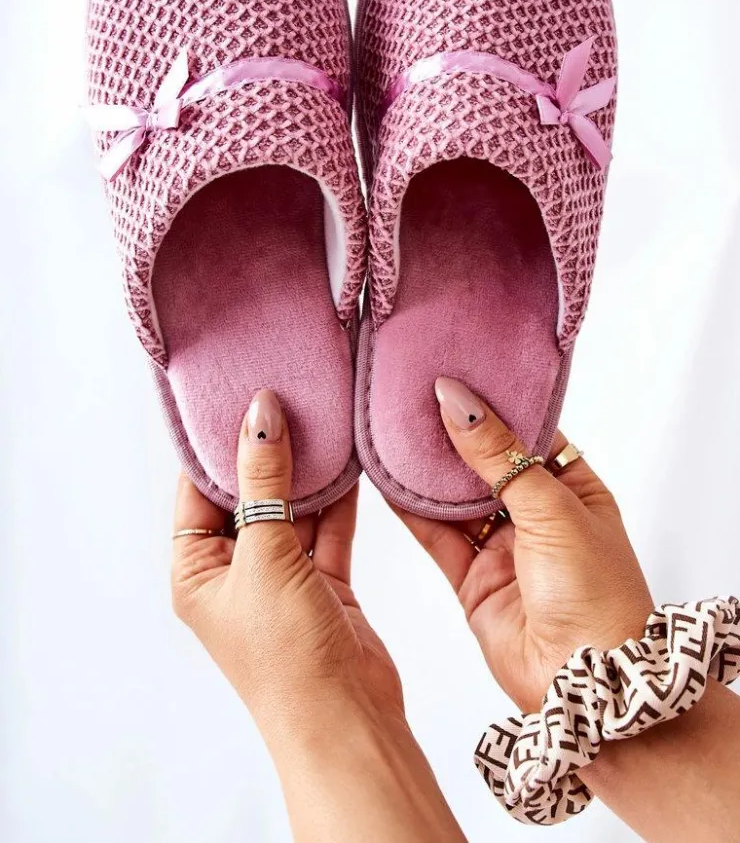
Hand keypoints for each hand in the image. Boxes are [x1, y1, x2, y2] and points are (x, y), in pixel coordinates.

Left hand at [171, 388, 402, 738]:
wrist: (345, 720)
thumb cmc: (284, 654)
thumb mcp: (264, 556)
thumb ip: (264, 481)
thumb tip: (260, 413)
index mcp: (196, 571)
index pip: (197, 491)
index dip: (216, 442)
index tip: (237, 393)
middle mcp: (234, 573)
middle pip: (248, 495)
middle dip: (268, 450)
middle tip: (286, 394)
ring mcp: (281, 579)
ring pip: (292, 509)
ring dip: (308, 471)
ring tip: (322, 415)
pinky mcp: (324, 586)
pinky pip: (328, 530)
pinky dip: (339, 499)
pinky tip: (351, 458)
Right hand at [395, 377, 653, 713]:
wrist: (586, 683)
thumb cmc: (596, 595)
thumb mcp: (551, 508)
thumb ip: (498, 455)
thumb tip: (456, 399)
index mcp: (574, 490)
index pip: (529, 433)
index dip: (493, 405)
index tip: (454, 373)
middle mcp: (538, 516)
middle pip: (486, 464)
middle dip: (452, 434)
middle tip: (411, 395)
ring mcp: (504, 549)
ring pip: (455, 499)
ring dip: (426, 470)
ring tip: (389, 427)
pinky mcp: (473, 581)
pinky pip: (437, 536)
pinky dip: (411, 510)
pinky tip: (385, 479)